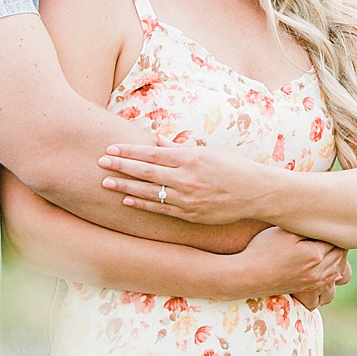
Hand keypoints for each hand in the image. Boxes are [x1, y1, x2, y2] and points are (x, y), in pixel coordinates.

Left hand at [98, 139, 271, 224]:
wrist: (257, 193)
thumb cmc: (233, 167)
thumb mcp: (208, 152)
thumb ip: (178, 149)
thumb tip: (154, 141)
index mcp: (190, 158)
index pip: (151, 154)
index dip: (129, 152)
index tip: (110, 148)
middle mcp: (187, 178)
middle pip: (145, 172)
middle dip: (120, 167)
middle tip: (99, 162)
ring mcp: (188, 199)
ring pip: (149, 192)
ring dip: (125, 187)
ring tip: (105, 182)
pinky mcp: (191, 215)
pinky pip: (160, 209)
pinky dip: (142, 204)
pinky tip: (127, 200)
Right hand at [229, 227, 347, 304]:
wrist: (248, 276)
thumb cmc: (263, 249)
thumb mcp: (284, 233)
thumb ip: (307, 229)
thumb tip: (325, 225)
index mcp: (315, 254)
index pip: (336, 240)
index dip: (335, 230)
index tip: (334, 220)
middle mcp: (317, 270)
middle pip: (339, 255)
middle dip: (340, 243)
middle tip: (336, 230)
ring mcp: (312, 281)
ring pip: (336, 269)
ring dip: (338, 257)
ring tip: (335, 244)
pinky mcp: (305, 288)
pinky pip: (327, 280)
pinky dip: (333, 271)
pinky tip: (331, 266)